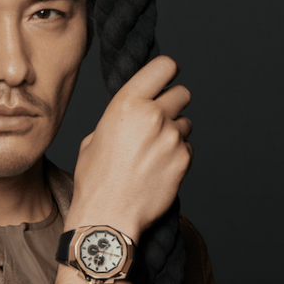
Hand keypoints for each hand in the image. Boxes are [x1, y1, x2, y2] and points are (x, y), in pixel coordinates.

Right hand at [67, 56, 192, 240]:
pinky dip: (178, 155)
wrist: (108, 216)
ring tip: (154, 152)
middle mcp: (153, 115)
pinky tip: (159, 169)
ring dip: (175, 132)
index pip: (164, 67)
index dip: (169, 71)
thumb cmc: (96, 179)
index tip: (169, 77)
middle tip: (161, 119)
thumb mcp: (95, 137)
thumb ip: (121, 117)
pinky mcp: (184, 159)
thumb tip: (135, 112)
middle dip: (174, 103)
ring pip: (186, 123)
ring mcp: (172, 138)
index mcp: (127, 104)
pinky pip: (188, 148)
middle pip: (182, 93)